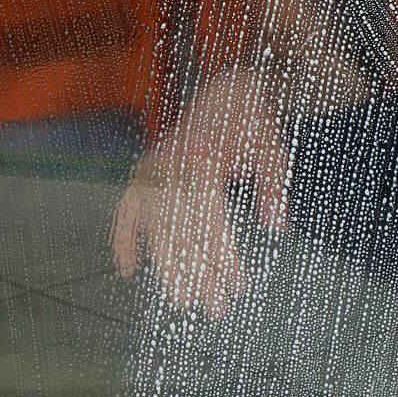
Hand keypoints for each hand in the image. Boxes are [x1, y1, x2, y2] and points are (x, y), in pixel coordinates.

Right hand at [111, 66, 288, 317]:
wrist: (226, 87)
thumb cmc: (251, 119)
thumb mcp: (272, 147)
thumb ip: (273, 185)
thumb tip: (274, 226)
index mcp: (203, 161)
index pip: (210, 224)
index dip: (222, 259)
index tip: (235, 287)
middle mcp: (173, 168)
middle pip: (183, 233)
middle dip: (198, 274)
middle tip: (212, 309)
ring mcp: (155, 169)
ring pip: (156, 228)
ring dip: (168, 267)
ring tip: (182, 301)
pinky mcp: (147, 170)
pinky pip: (127, 208)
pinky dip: (123, 237)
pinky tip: (127, 268)